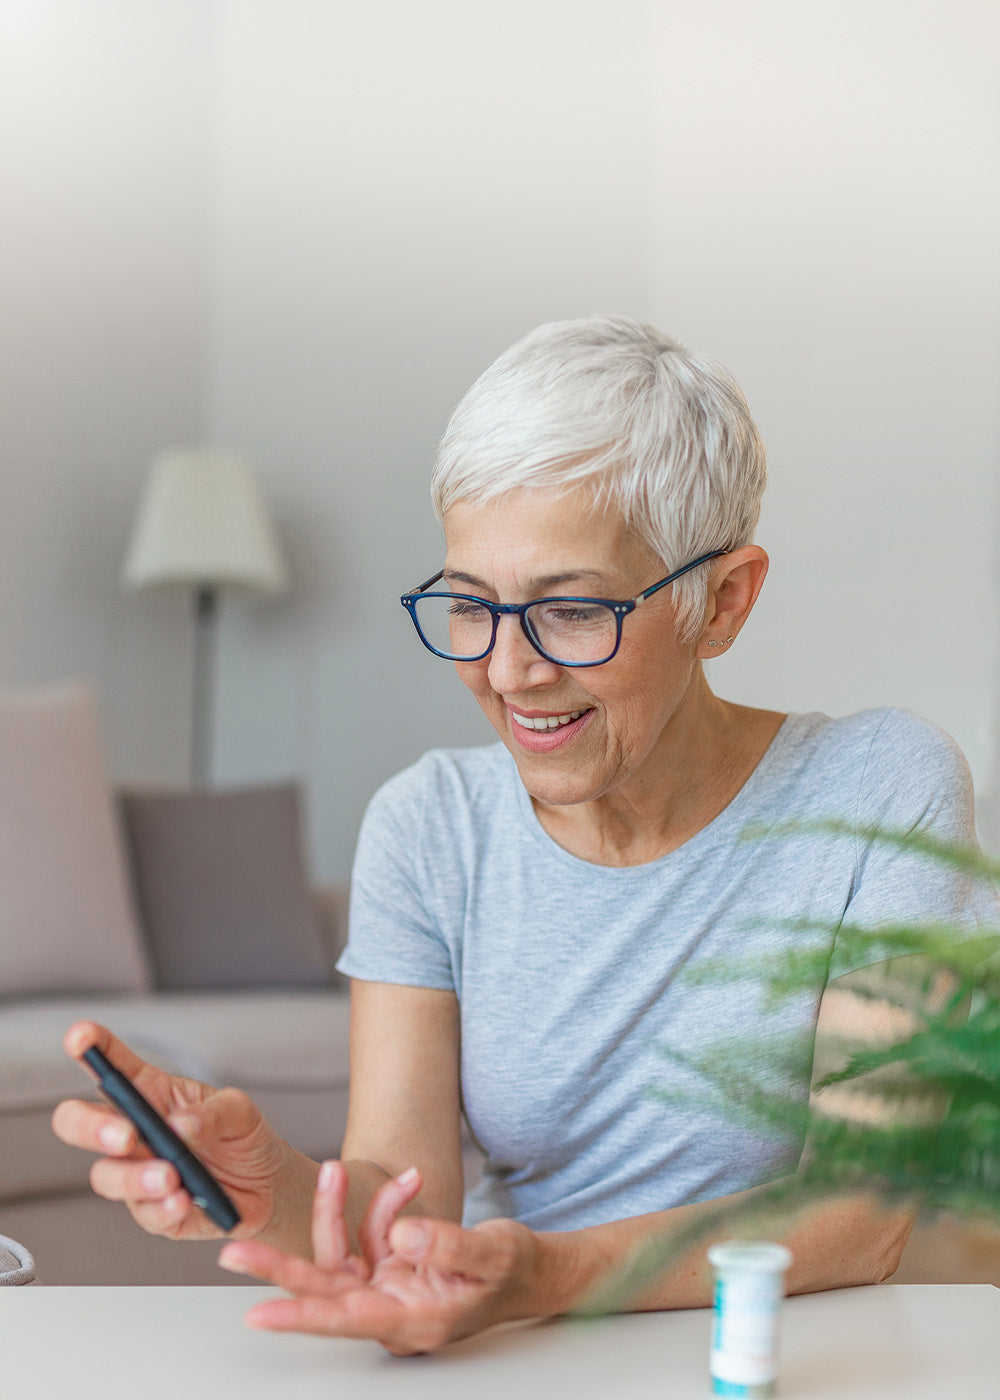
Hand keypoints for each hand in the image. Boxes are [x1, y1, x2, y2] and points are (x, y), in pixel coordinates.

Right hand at [52, 1021, 291, 1242]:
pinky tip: (183, 1200)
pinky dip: (163, 1207)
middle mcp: (135, 1132)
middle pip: (79, 1123)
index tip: (81, 1038)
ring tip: (173, 1177)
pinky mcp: (152, 1210)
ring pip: (106, 1175)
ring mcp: (138, 1172)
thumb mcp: (239, 1110)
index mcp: (150, 1094)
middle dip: (90, 1127)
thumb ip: (212, 1112)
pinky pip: (143, 1212)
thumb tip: (181, 1127)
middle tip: (126, 1136)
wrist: (267, 1186)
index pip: (112, 1066)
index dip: (90, 1048)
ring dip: (136, 1177)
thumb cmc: (243, 1137)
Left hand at [218, 1160, 539, 1354]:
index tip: (257, 1314)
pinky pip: (370, 1233)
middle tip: (234, 1252)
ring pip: (344, 1250)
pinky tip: (409, 1183)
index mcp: (413, 1320)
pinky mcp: (392, 1269)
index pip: (344, 1319)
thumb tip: (403, 1235)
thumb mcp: (493, 1254)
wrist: (532, 1271)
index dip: (299, 1316)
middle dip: (280, 1266)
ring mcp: (389, 1289)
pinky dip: (383, 1205)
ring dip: (347, 1208)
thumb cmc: (515, 1271)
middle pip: (324, 1289)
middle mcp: (392, 1309)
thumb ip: (447, 1246)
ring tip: (368, 1172)